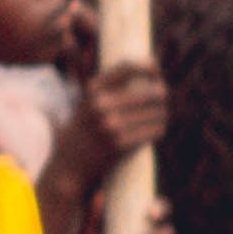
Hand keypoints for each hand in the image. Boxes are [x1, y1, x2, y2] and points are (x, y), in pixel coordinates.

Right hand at [46, 57, 166, 197]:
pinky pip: (155, 130)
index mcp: (92, 90)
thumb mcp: (87, 104)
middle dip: (161, 94)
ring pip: (157, 112)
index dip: (148, 67)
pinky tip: (156, 129)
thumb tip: (143, 68)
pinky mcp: (121, 144)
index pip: (128, 67)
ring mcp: (111, 125)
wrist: (69, 166)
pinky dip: (158, 129)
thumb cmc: (83, 131)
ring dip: (162, 114)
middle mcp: (101, 104)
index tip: (157, 71)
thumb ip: (107, 87)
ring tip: (159, 116)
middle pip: (151, 91)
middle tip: (163, 98)